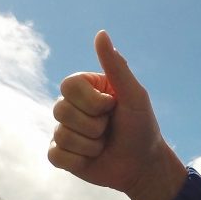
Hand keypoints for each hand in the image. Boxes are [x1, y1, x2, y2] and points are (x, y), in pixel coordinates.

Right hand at [48, 30, 186, 199]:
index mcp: (86, 88)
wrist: (144, 166)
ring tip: (104, 145)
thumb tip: (101, 34)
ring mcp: (64, 130)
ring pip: (61, 135)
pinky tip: (92, 159)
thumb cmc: (142, 127)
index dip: (91, 101)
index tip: (112, 106)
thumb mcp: (134, 95)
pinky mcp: (61, 154)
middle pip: (61, 110)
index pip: (68, 86)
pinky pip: (56, 156)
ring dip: (90, 145)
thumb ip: (116, 66)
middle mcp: (71, 106)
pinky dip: (79, 160)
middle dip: (94, 125)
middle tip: (110, 129)